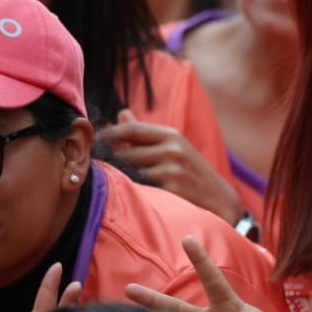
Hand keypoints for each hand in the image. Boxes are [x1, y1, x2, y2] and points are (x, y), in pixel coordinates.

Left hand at [99, 109, 245, 223]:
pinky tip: (128, 195)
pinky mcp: (173, 188)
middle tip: (92, 168)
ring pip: (129, 171)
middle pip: (125, 152)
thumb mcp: (174, 147)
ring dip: (116, 178)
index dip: (107, 135)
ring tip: (107, 183)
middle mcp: (173, 148)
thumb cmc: (191, 172)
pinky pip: (140, 188)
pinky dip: (130, 190)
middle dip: (107, 161)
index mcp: (171, 135)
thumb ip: (145, 132)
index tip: (91, 144)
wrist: (220, 199)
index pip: (130, 129)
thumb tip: (121, 112)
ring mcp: (174, 168)